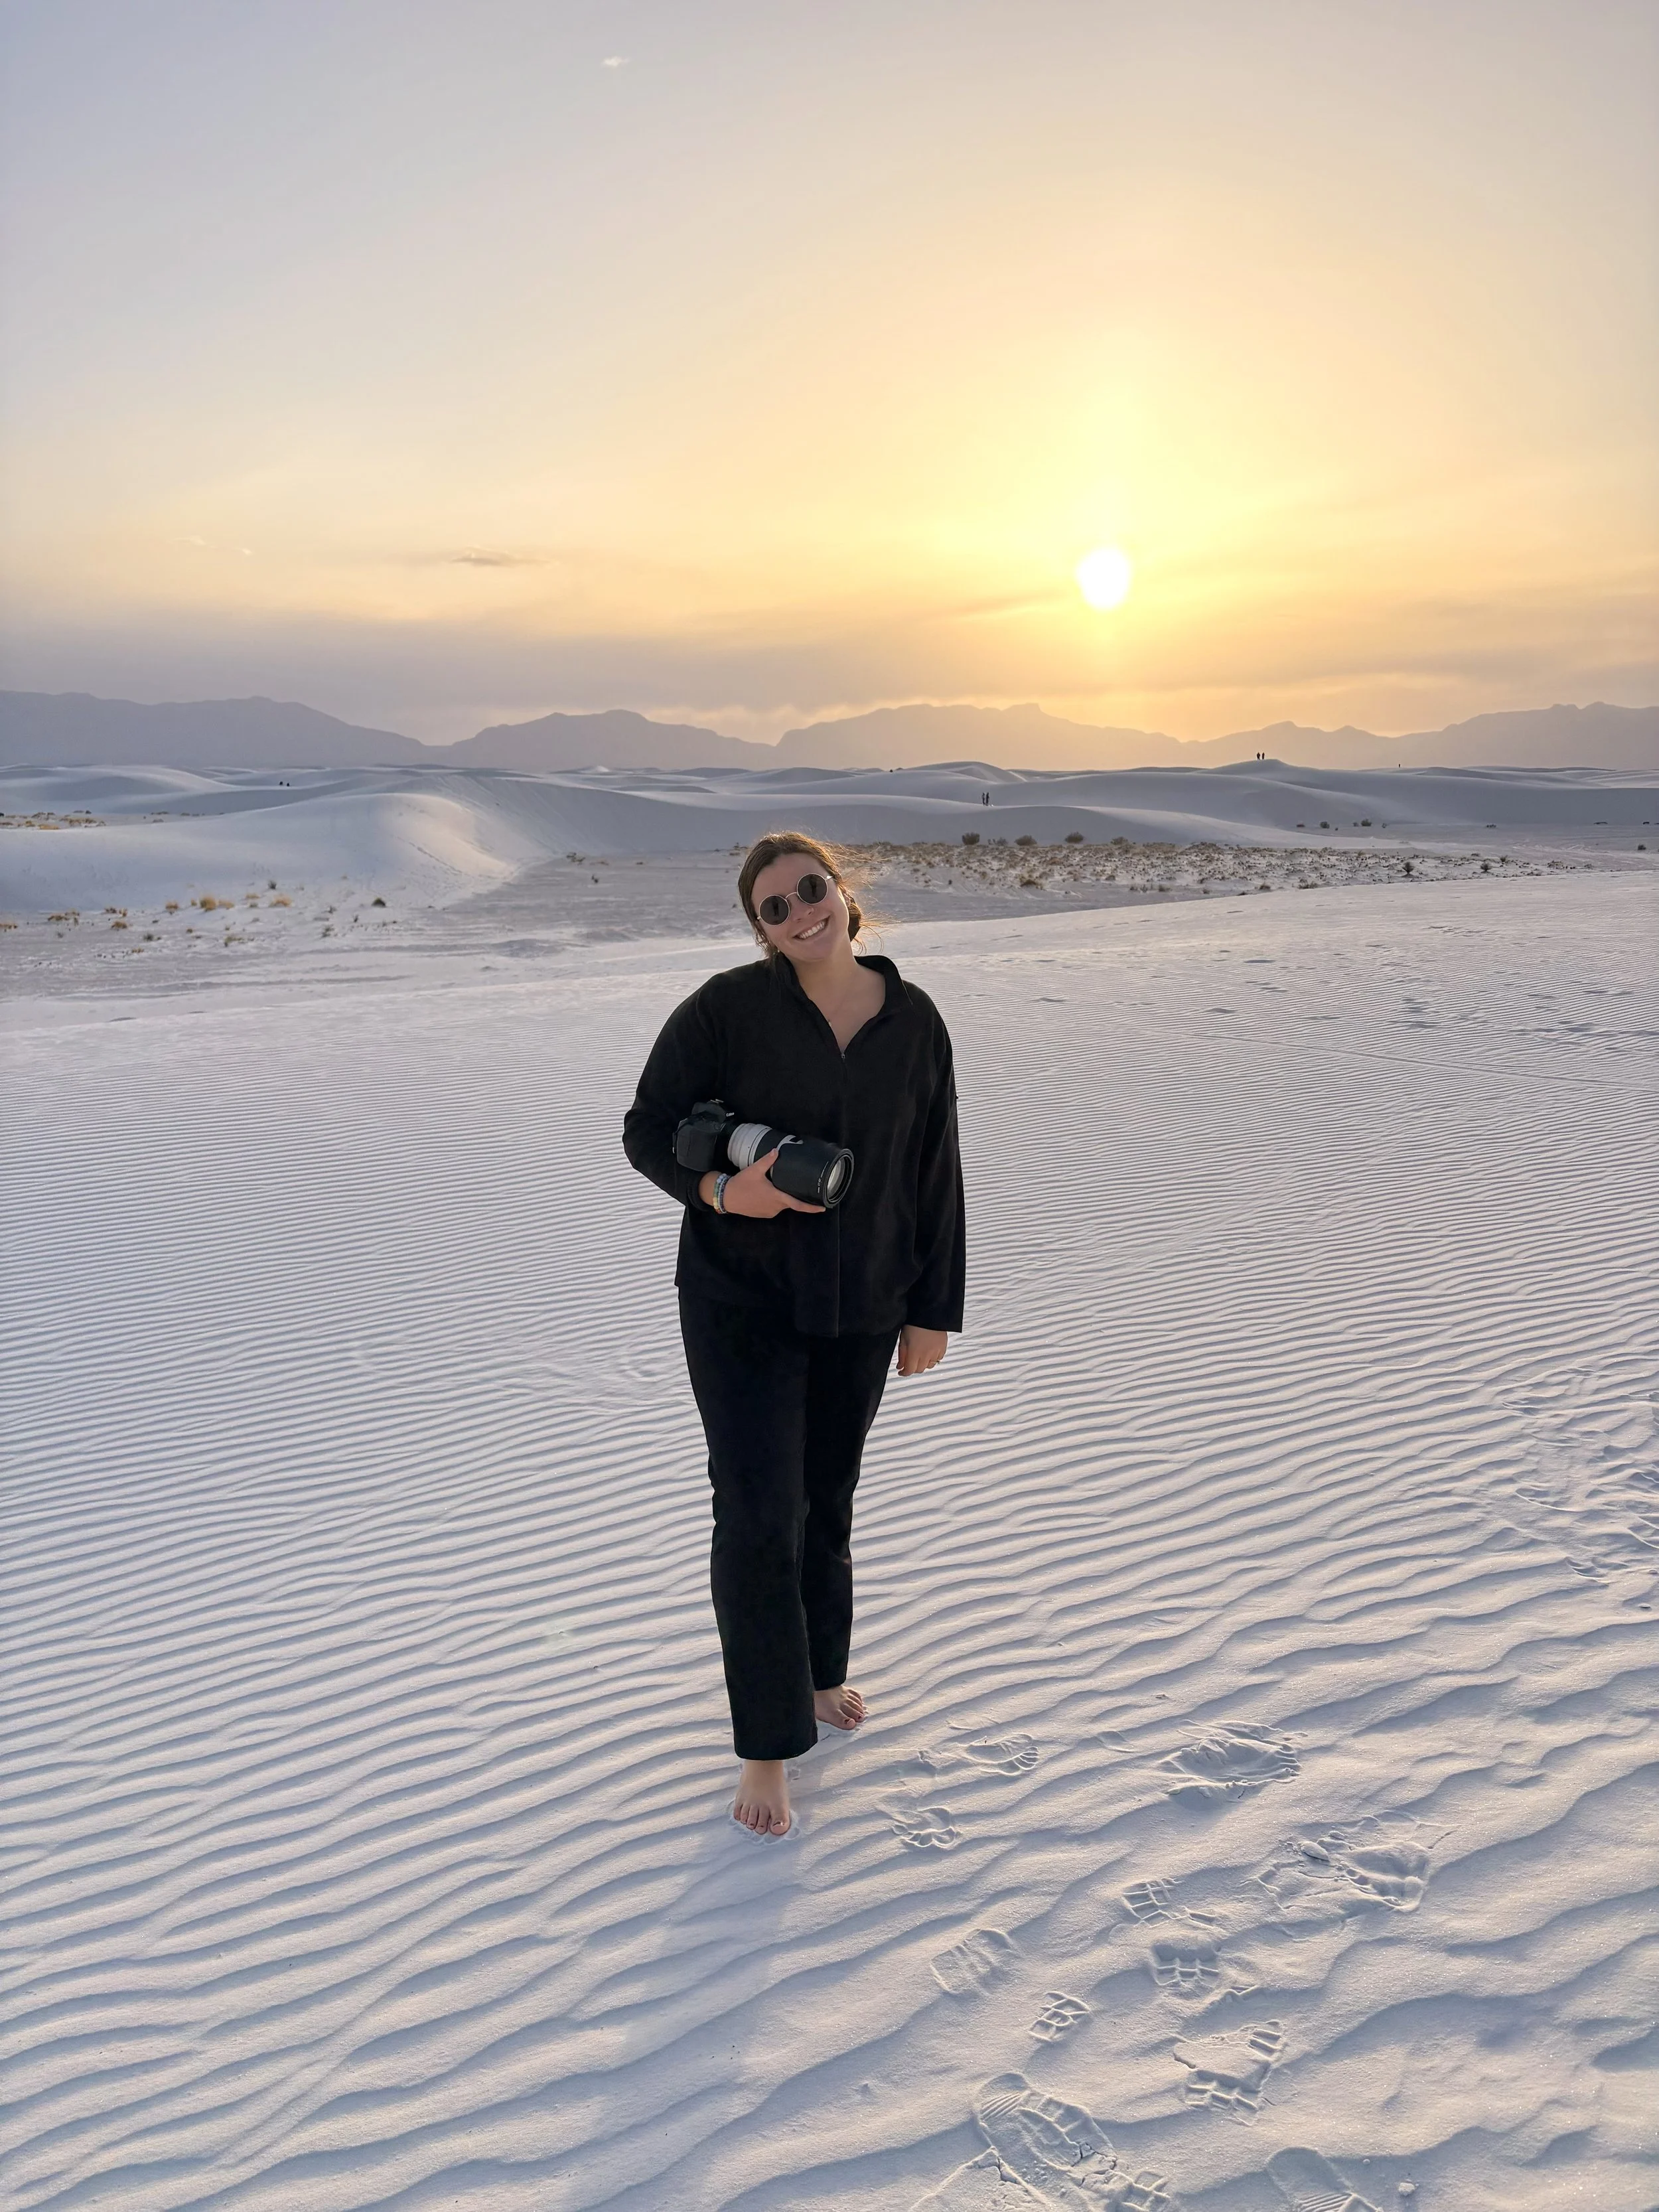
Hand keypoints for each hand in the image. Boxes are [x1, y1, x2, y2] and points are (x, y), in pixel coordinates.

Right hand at [700, 1149, 824, 1218]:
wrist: (727, 1197)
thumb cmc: (741, 1184)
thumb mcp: (754, 1170)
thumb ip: (767, 1160)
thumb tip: (777, 1151)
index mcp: (777, 1197)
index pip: (798, 1205)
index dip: (811, 1208)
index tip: (823, 1209)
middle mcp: (775, 1207)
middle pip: (790, 1202)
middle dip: (795, 1196)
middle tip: (798, 1188)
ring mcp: (769, 1212)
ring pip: (781, 1204)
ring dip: (782, 1197)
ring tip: (775, 1187)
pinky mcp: (763, 1214)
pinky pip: (774, 1207)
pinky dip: (775, 1200)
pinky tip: (768, 1193)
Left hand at [897, 1325, 947, 1375]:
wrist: (929, 1312)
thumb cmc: (915, 1322)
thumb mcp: (903, 1338)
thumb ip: (902, 1354)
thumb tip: (900, 1365)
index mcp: (914, 1352)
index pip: (909, 1370)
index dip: (904, 1373)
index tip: (901, 1371)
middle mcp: (926, 1354)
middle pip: (920, 1370)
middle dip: (913, 1368)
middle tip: (909, 1363)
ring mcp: (935, 1352)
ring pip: (930, 1365)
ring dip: (924, 1364)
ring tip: (920, 1357)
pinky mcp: (943, 1347)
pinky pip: (939, 1358)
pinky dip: (934, 1358)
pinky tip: (930, 1352)